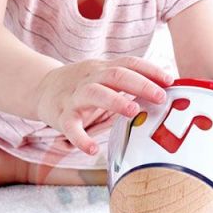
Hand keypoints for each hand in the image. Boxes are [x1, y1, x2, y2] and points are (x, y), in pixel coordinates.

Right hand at [35, 57, 173, 155]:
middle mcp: (90, 78)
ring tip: (132, 111)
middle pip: (115, 75)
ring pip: (94, 93)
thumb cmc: (82, 86)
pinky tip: (93, 149)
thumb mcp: (103, 77)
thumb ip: (128, 81)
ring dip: (114, 101)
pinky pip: (71, 127)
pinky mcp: (61, 115)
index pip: (129, 63)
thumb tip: (165, 89)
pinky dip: (81, 138)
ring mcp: (74, 96)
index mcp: (102, 69)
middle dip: (139, 84)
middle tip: (160, 96)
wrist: (42, 88)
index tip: (170, 80)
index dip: (150, 70)